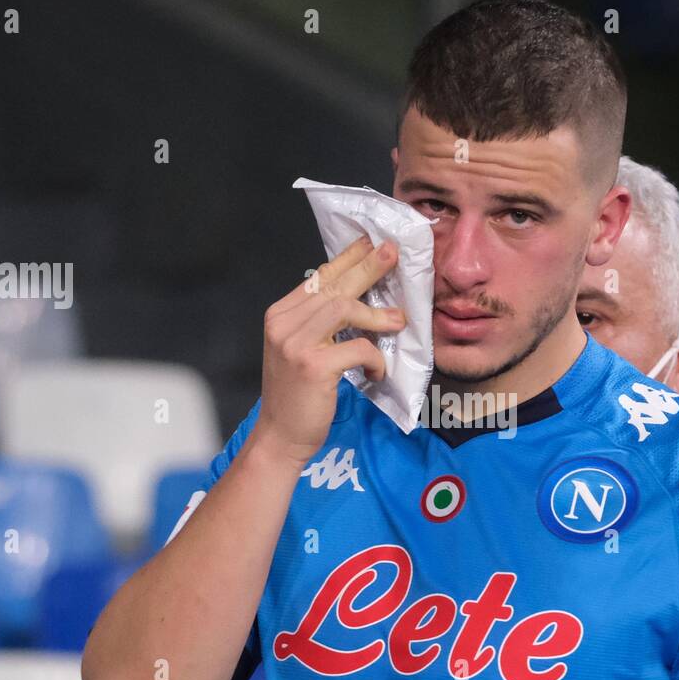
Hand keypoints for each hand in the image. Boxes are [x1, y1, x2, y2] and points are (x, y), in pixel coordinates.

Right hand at [252, 236, 403, 466]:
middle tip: (393, 252)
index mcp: (280, 315)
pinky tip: (376, 372)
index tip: (371, 242)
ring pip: (345, 309)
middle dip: (367, 266)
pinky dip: (374, 358)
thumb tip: (356, 294)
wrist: (280, 437)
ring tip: (398, 321)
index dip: (347, 258)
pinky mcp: (313, 366)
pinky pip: (357, 348)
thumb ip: (319, 323)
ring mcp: (295, 344)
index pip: (318, 277)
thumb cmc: (298, 396)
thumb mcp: (300, 350)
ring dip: (377, 316)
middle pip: (333, 285)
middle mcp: (283, 324)